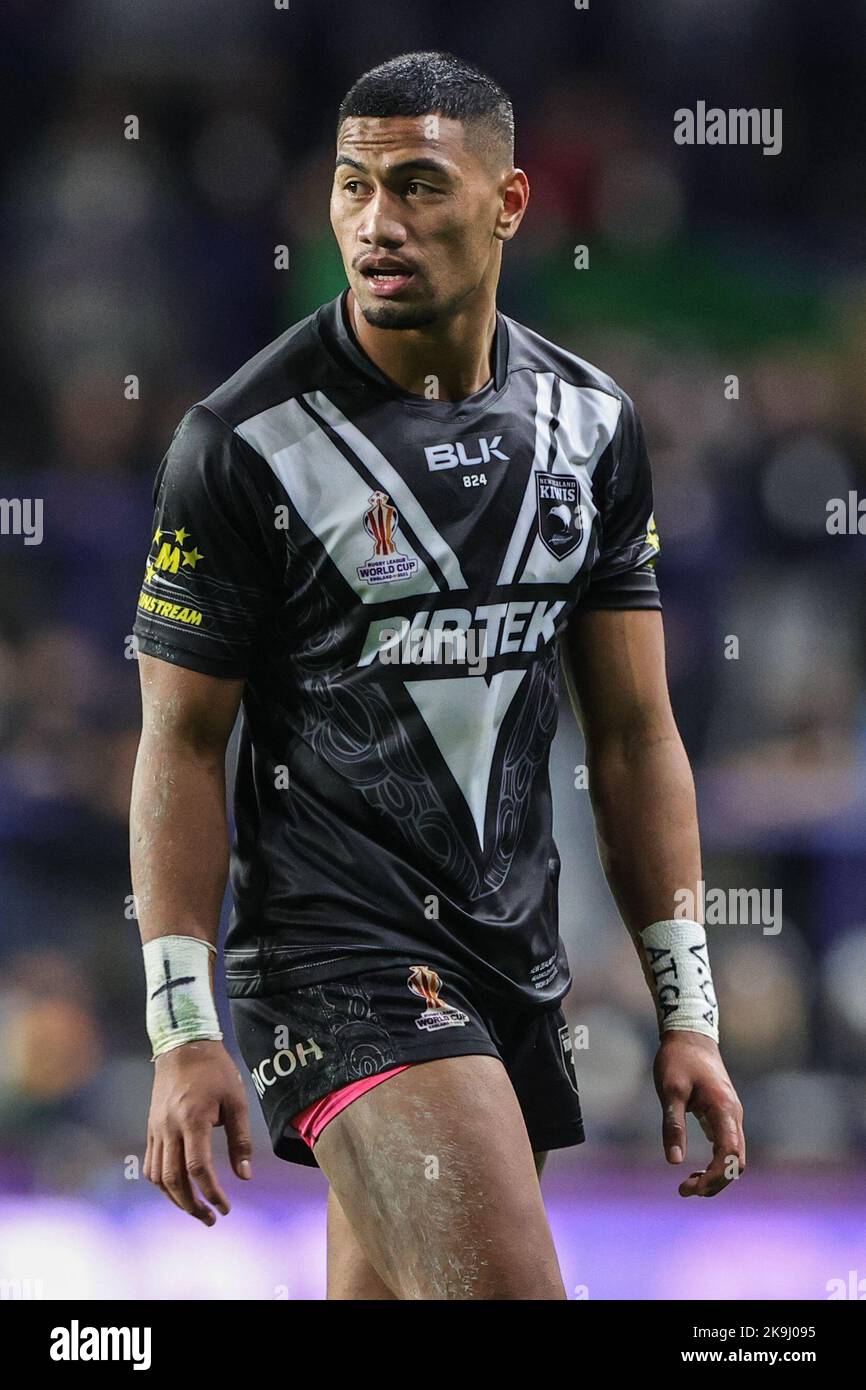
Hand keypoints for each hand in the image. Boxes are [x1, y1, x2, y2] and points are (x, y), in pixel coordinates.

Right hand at [144, 1040, 251, 1224]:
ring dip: (176, 1199)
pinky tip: (177, 1190)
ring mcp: (156, 1130)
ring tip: (196, 1209)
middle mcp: (169, 1128)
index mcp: (192, 1120)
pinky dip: (162, 1184)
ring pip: (158, 1177)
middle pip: (174, 1180)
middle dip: (192, 1205)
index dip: (212, 1193)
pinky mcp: (151, 1129)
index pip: (198, 1169)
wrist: (182, 1047)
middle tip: (210, 1219)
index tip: (226, 1207)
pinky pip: (151, 1165)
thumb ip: (240, 1140)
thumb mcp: (236, 1101)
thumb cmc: (215, 1071)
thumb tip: (245, 1176)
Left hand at [653, 1030, 745, 1197]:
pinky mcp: (725, 1115)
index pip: (728, 1156)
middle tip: (684, 1190)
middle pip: (736, 1163)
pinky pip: (728, 1147)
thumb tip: (674, 1161)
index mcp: (724, 1111)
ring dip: (717, 1175)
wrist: (690, 1035)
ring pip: (735, 1157)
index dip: (713, 1178)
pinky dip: (717, 1164)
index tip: (689, 1187)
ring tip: (688, 1184)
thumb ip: (673, 1125)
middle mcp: (734, 1116)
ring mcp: (732, 1116)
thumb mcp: (670, 1091)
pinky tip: (696, 1169)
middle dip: (715, 1182)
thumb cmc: (678, 1060)